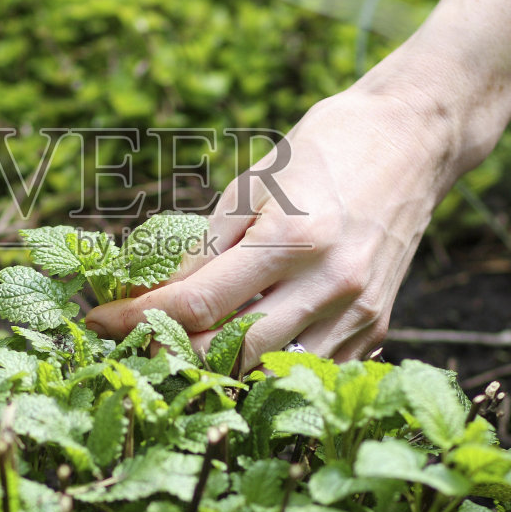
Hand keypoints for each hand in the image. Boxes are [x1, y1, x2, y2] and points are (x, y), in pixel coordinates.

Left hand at [84, 69, 470, 367]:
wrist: (414, 141)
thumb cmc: (323, 151)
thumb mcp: (253, 184)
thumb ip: (201, 247)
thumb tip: (145, 293)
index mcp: (292, 239)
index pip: (197, 303)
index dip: (137, 319)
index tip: (96, 322)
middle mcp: (330, 283)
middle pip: (231, 350)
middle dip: (169, 354)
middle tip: (128, 346)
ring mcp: (357, 312)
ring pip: (269, 371)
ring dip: (214, 371)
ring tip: (173, 354)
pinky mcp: (375, 326)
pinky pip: (310, 368)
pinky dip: (265, 368)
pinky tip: (234, 352)